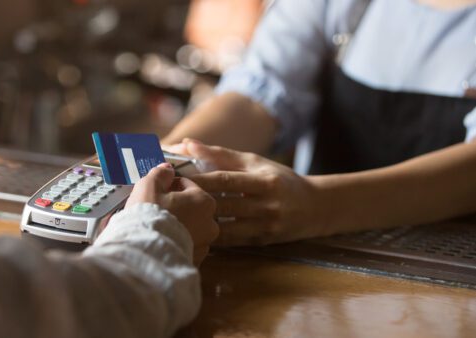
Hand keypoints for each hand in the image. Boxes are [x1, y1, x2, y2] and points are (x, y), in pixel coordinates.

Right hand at [126, 163, 218, 264]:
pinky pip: (185, 247)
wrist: (145, 252)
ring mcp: (204, 245)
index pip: (187, 185)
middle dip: (176, 207)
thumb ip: (161, 174)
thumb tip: (167, 168)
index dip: (169, 185)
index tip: (156, 190)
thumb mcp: (149, 186)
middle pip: (191, 208)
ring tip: (156, 228)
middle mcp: (211, 224)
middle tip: (155, 209)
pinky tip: (160, 242)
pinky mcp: (195, 262)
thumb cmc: (149, 215)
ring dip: (178, 226)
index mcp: (204, 201)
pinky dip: (175, 244)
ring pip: (190, 229)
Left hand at [184, 140, 326, 246]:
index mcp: (264, 181)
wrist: (316, 207)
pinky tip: (195, 231)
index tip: (175, 178)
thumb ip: (220, 154)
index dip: (199, 180)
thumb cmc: (279, 179)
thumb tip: (186, 143)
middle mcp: (267, 205)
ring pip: (225, 228)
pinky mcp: (263, 242)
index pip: (225, 180)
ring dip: (201, 222)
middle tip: (168, 200)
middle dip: (194, 201)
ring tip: (177, 217)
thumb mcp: (255, 162)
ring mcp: (266, 226)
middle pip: (223, 205)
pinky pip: (232, 241)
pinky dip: (213, 236)